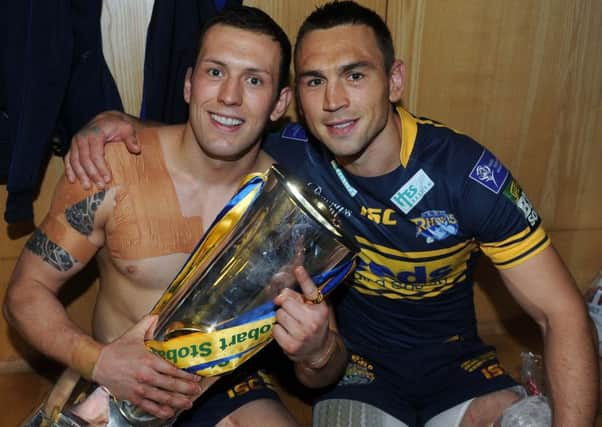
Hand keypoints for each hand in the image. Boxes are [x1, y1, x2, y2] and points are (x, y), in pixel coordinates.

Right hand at [65, 111, 140, 189]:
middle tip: (100, 186)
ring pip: (74, 161)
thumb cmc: (117, 126)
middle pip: (84, 159)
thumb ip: (131, 138)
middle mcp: (82, 137)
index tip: (108, 179)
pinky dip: (69, 170)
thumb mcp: (127, 129)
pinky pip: (68, 159)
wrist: (105, 120)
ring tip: (88, 187)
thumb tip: (137, 149)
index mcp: (94, 134)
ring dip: (80, 175)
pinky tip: (72, 180)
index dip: (101, 168)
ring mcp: (75, 142)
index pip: (96, 154)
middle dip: (92, 174)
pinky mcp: (72, 147)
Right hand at [91, 315, 213, 419]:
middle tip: (196, 391)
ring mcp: (139, 388)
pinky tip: (169, 412)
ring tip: (188, 403)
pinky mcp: (132, 397)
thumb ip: (147, 323)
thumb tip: (156, 315)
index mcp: (149, 360)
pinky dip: (160, 411)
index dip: (186, 375)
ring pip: (162, 398)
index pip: (172, 369)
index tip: (195, 377)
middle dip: (186, 389)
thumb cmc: (117, 349)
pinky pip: (149, 407)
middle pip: (170, 385)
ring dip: (177, 402)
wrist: (97, 363)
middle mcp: (146, 376)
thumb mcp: (133, 333)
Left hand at [272, 266, 331, 365]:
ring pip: (279, 315)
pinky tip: (287, 333)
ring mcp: (302, 334)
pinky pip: (275, 329)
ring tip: (291, 323)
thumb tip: (278, 296)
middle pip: (286, 302)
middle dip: (286, 306)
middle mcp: (312, 321)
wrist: (318, 350)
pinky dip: (278, 330)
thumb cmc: (314, 324)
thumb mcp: (314, 308)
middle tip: (293, 313)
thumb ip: (299, 297)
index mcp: (320, 309)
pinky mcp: (291, 345)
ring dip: (282, 318)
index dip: (304, 278)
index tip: (298, 268)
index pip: (310, 291)